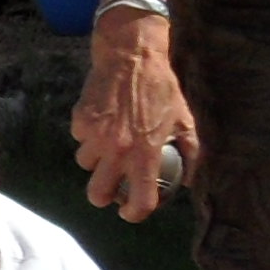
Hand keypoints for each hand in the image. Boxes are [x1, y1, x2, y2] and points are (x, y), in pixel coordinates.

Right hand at [70, 16, 194, 222]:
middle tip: (111, 187)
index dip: (135, 212)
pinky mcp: (80, 121)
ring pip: (86, 165)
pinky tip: (101, 123)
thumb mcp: (185, 120)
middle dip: (103, 196)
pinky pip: (80, 139)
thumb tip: (189, 179)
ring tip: (107, 147)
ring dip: (96, 161)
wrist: (131, 56)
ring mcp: (95, 136)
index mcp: (146, 154)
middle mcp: (117, 150)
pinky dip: (88, 136)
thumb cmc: (162, 88)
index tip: (132, 211)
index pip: (139, 200)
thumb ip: (189, 152)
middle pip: (97, 194)